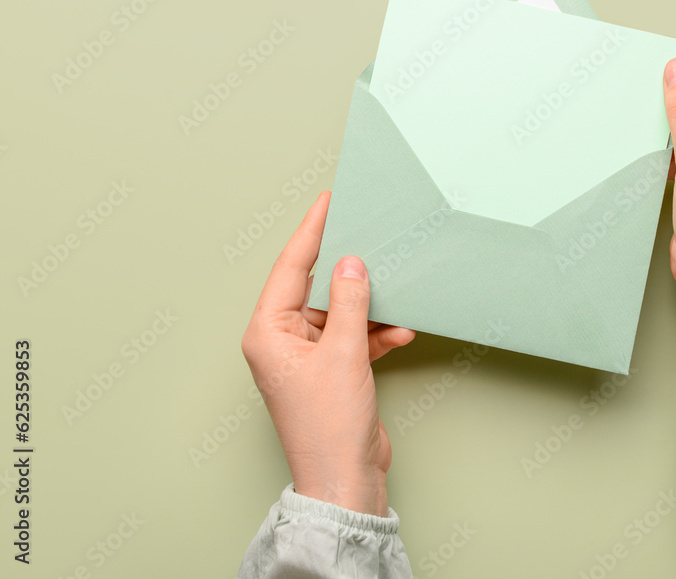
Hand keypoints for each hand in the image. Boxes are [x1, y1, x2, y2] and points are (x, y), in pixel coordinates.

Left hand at [241, 192, 415, 515]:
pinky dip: (377, 333)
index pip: (292, 268)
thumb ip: (350, 303)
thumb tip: (352, 263)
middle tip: (370, 235)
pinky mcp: (332, 370)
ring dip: (370, 307)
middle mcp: (283, 341)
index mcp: (268, 332)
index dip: (312, 232)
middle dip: (349, 271)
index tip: (328, 202)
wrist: (346, 479)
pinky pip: (354, 337)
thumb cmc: (329, 427)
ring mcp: (308, 356)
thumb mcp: (343, 354)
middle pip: (318, 287)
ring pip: (340, 312)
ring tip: (396, 291)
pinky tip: (401, 329)